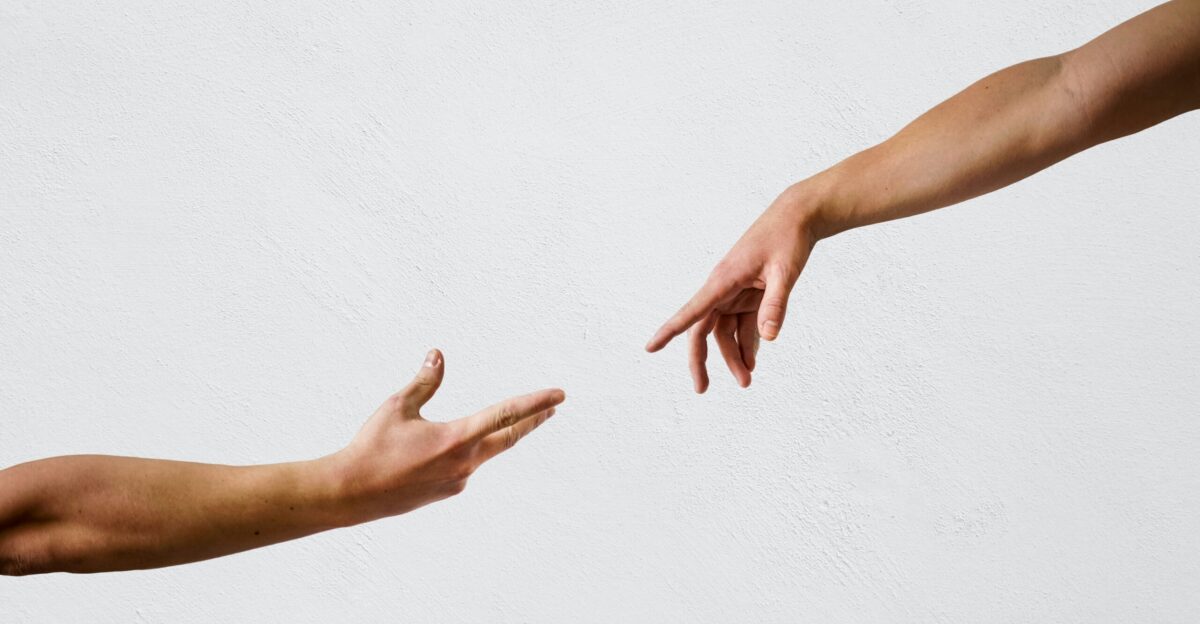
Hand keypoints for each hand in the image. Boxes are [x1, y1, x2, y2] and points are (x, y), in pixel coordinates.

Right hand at [328, 349, 564, 523]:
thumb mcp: (398, 407)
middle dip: (532, 421)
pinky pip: (467, 466)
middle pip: (509, 437)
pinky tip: (453, 448)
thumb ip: (425, 381)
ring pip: (487, 452)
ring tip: (513, 423)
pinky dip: (470, 452)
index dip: (536, 403)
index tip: (559, 396)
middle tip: (553, 409)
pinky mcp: (448, 491)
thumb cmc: (372, 447)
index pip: (506, 414)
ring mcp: (458, 481)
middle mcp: (464, 462)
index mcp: (456, 438)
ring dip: (501, 436)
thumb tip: (439, 354)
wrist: (352, 493)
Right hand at [645, 187, 819, 391]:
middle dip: (703, 361)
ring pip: (725, 332)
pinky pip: (742, 324)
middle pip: (703, 330)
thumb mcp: (785, 272)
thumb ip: (776, 305)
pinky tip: (754, 360)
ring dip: (734, 356)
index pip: (692, 311)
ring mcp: (735, 292)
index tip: (650, 347)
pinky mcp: (749, 294)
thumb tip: (769, 339)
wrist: (797, 217)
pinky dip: (748, 343)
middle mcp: (723, 289)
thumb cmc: (787, 239)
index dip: (670, 330)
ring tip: (746, 381)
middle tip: (702, 390)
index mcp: (723, 280)